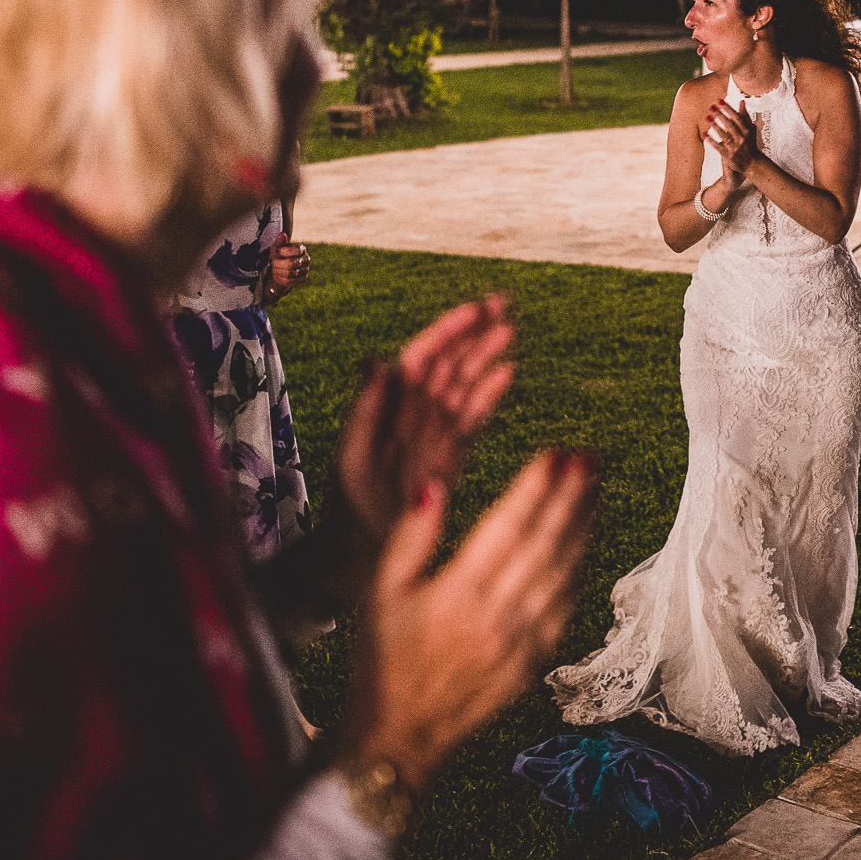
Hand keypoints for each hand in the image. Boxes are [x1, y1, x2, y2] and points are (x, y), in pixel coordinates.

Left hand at [264, 239, 310, 302]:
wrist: (280, 268)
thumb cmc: (279, 255)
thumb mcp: (277, 247)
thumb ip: (279, 241)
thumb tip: (282, 234)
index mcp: (302, 249)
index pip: (297, 250)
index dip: (285, 252)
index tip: (278, 251)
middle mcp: (306, 259)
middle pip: (292, 263)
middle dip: (278, 264)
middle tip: (272, 263)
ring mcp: (305, 270)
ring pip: (290, 273)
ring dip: (278, 272)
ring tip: (273, 269)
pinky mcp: (302, 280)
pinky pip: (290, 282)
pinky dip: (280, 279)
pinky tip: (276, 275)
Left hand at [338, 294, 516, 539]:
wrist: (361, 554)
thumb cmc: (350, 508)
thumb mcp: (353, 458)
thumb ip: (366, 409)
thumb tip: (375, 359)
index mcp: (390, 406)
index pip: (423, 356)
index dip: (449, 330)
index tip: (476, 309)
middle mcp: (413, 413)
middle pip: (448, 361)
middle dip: (473, 331)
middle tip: (504, 304)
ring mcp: (433, 432)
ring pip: (463, 383)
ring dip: (485, 355)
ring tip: (510, 331)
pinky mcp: (449, 454)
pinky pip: (472, 416)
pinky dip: (489, 394)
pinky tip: (507, 374)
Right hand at [344, 449, 597, 792]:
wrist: (399, 737)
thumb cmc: (382, 660)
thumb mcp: (379, 593)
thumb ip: (410, 536)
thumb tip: (436, 485)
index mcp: (456, 595)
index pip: (507, 528)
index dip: (536, 488)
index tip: (557, 454)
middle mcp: (496, 618)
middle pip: (546, 545)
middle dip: (572, 497)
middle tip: (590, 458)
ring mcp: (520, 642)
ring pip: (564, 574)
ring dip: (583, 528)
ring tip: (595, 489)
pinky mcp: (533, 662)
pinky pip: (566, 609)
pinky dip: (580, 572)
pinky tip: (586, 545)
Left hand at [703, 101, 758, 185]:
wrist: (752, 163)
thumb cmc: (750, 143)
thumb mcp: (750, 129)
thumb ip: (745, 115)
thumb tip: (741, 101)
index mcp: (747, 131)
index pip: (737, 117)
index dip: (728, 109)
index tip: (720, 101)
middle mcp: (742, 139)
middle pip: (730, 125)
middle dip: (720, 115)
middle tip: (711, 107)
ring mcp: (735, 148)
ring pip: (724, 135)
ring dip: (715, 126)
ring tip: (707, 118)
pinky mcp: (728, 156)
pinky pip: (718, 147)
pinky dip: (711, 141)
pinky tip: (704, 134)